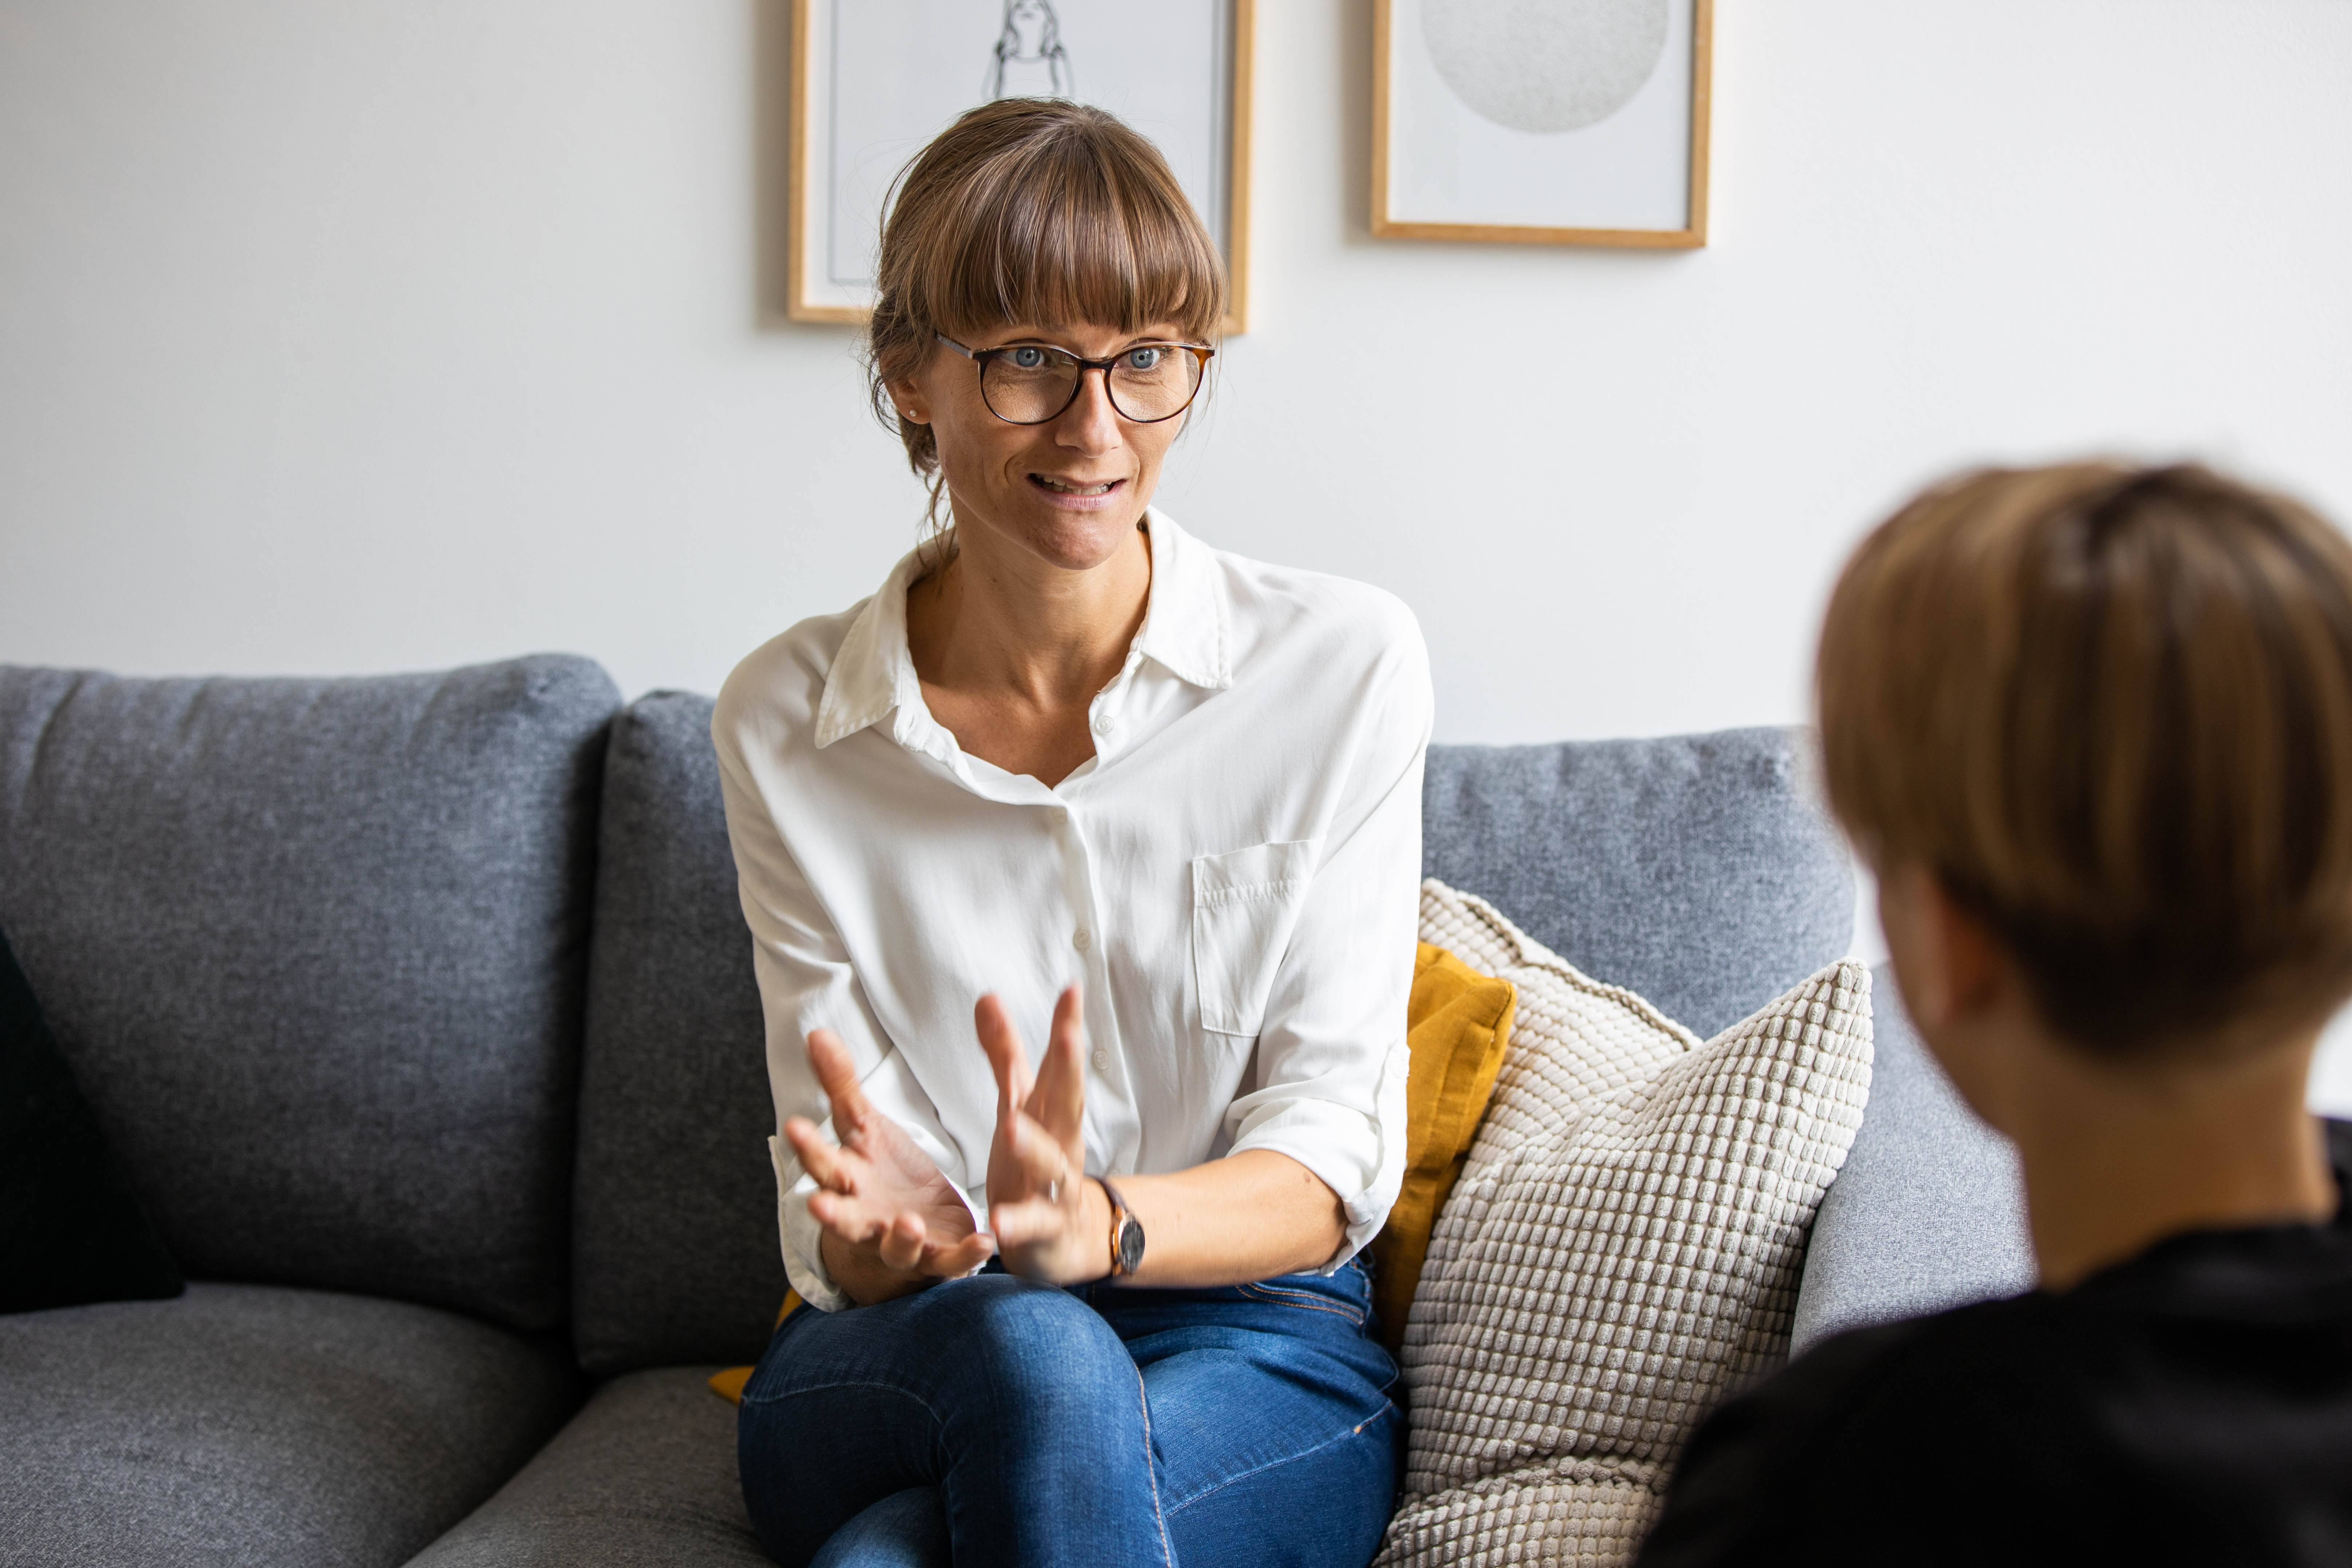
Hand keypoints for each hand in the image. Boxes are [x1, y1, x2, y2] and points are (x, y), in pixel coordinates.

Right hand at [783, 1028, 994, 1305]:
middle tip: (815, 1205)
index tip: (794, 1125)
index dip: (807, 1146)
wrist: (910, 1229)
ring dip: (900, 1237)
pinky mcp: (940, 1256)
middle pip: (844, 1217)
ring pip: (897, 1246)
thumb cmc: (880, 1172)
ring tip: (907, 1224)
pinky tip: (984, 1242)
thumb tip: (813, 1032)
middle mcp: (868, 1217)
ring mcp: (903, 1242)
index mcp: (848, 1180)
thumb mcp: (862, 1126)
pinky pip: (952, 1261)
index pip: (822, 1162)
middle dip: (831, 1213)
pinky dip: (966, 1255)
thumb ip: (841, 1085)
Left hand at [978, 986, 1108, 1282]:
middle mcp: (1061, 1144)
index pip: (1058, 1063)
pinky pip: (1032, 1225)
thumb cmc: (1037, 1162)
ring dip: (1033, 1146)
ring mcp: (1056, 1188)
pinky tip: (999, 1223)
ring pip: (1050, 1165)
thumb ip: (1004, 1054)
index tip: (1073, 987)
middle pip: (1068, 1102)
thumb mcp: (1018, 1105)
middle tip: (1067, 1036)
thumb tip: (988, 995)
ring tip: (1012, 1126)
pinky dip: (1018, 1223)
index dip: (1067, 1026)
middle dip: (1068, 1070)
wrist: (1067, 1239)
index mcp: (1051, 1111)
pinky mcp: (1045, 1228)